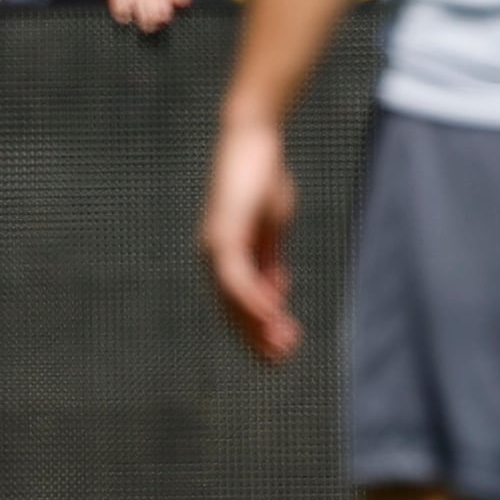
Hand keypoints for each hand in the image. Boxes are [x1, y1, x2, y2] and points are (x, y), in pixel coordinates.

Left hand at [202, 114, 301, 361]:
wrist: (253, 140)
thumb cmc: (262, 179)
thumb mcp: (271, 228)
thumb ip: (269, 260)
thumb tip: (275, 292)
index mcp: (227, 257)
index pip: (239, 305)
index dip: (259, 329)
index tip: (284, 347)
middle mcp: (215, 256)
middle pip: (232, 310)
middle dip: (257, 337)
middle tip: (282, 359)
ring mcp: (216, 246)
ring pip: (232, 299)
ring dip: (257, 324)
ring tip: (282, 345)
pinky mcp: (224, 233)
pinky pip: (236, 276)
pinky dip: (253, 298)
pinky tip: (272, 314)